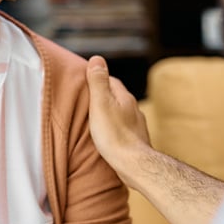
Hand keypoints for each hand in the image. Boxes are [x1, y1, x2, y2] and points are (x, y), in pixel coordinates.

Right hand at [86, 55, 151, 180]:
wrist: (133, 164)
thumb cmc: (114, 135)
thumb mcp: (100, 104)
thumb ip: (98, 81)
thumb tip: (97, 58)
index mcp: (124, 98)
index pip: (111, 81)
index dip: (98, 79)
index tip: (86, 81)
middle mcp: (134, 109)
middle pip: (117, 97)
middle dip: (104, 96)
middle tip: (88, 100)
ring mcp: (137, 125)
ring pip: (121, 114)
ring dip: (110, 113)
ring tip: (96, 118)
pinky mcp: (136, 141)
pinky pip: (123, 129)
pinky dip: (115, 128)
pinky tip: (108, 136)